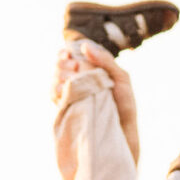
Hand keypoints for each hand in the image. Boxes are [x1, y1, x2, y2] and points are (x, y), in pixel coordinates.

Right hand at [51, 41, 138, 163]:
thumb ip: (106, 61)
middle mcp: (78, 83)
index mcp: (90, 72)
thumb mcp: (121, 78)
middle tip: (74, 69)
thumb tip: (84, 46)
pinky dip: (56, 91)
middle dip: (62, 65)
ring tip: (70, 82)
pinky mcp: (67, 110)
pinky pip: (54, 97)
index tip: (67, 55)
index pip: (69, 57)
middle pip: (59, 67)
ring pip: (54, 81)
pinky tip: (63, 92)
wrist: (122, 133)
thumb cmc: (125, 106)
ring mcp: (71, 96)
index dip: (64, 54)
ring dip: (58, 77)